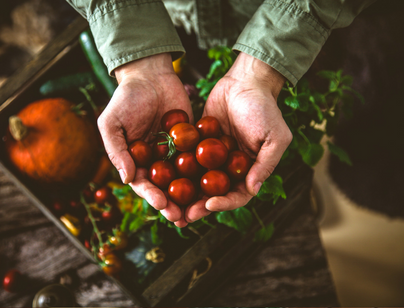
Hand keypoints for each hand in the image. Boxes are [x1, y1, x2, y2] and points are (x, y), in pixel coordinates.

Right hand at [97, 53, 192, 222]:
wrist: (150, 75)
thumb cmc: (126, 99)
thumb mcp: (112, 123)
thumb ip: (116, 151)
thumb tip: (126, 179)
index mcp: (135, 161)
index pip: (143, 184)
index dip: (152, 196)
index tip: (162, 205)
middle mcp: (155, 161)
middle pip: (165, 188)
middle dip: (173, 204)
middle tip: (183, 217)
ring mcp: (174, 153)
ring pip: (183, 179)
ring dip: (190, 196)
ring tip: (200, 210)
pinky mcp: (191, 142)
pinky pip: (198, 159)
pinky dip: (206, 172)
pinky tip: (216, 183)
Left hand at [180, 53, 291, 225]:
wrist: (245, 81)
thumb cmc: (265, 108)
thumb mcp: (274, 137)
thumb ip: (265, 164)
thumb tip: (253, 190)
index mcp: (249, 171)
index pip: (238, 195)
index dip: (224, 204)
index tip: (209, 205)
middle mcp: (230, 168)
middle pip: (214, 194)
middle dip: (199, 206)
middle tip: (183, 216)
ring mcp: (213, 157)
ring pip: (198, 181)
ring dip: (185, 194)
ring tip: (169, 204)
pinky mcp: (198, 143)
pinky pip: (187, 159)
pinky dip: (176, 170)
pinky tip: (162, 177)